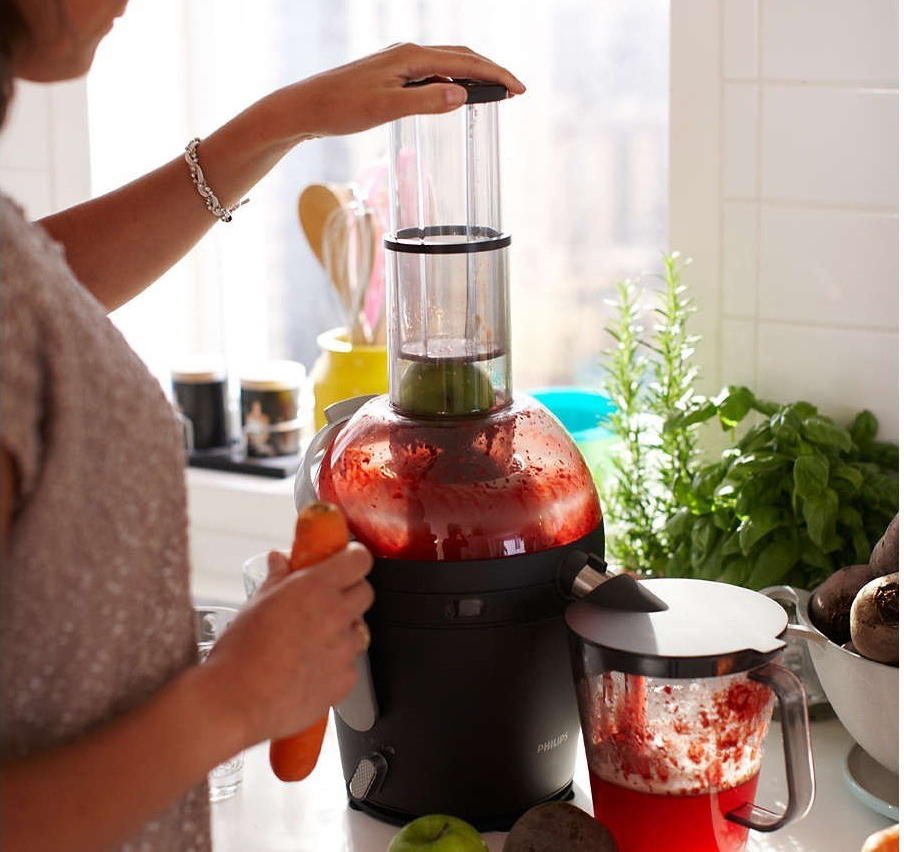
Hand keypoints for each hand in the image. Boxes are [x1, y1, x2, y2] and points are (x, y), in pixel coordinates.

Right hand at [203, 544, 373, 745]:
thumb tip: (280, 560)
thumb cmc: (240, 653)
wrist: (235, 701)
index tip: (347, 560)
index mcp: (316, 588)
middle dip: (350, 593)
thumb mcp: (256, 604)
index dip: (355, 558)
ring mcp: (344, 649)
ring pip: (360, 631)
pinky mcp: (345, 680)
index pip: (359, 559)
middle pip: (365, 593)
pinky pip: (350, 665)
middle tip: (328, 601)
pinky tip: (310, 670)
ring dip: (344, 631)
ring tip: (314, 642)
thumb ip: (277, 578)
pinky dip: (336, 665)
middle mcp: (337, 615)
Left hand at [271, 42, 525, 139]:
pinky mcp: (390, 73)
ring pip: (447, 63)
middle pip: (461, 56)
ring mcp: (398, 62)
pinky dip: (452, 80)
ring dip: (473, 75)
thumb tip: (463, 95)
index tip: (519, 90)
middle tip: (514, 91)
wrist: (306, 107)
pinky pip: (431, 72)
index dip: (495, 76)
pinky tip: (454, 95)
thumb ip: (426, 101)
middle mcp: (407, 53)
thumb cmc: (342, 108)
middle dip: (491, 72)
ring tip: (493, 93)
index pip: (465, 63)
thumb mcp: (387, 108)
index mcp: (411, 57)